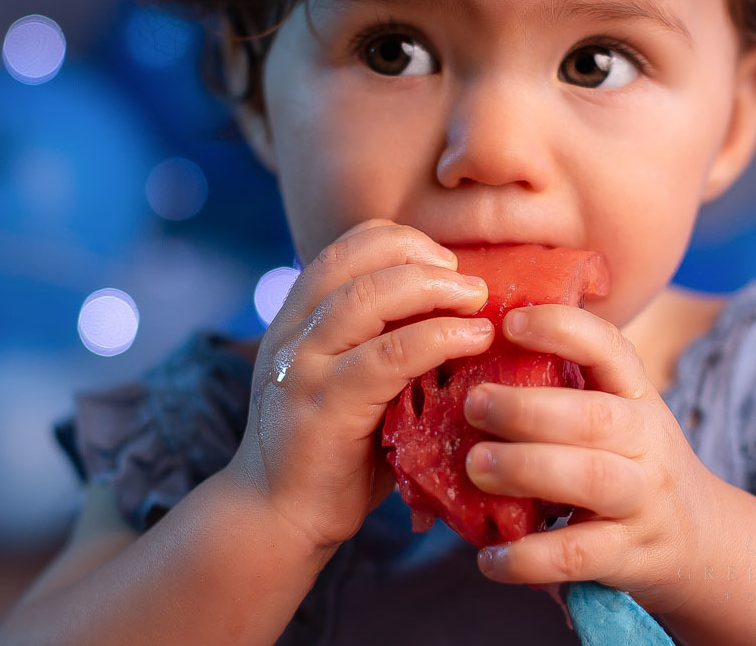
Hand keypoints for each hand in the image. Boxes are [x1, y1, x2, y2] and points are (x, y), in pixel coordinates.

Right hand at [224, 218, 495, 551]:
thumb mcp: (351, 379)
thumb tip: (463, 309)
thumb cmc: (334, 448)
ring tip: (478, 302)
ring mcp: (303, 366)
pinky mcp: (325, 407)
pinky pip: (387, 357)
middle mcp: (293, 331)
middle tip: (473, 284)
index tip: (447, 263)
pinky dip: (437, 338)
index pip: (348, 246)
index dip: (404, 242)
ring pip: (369, 298)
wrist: (277, 515)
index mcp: (298, 315)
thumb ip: (384, 341)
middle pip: (360, 261)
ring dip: (435, 289)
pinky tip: (472, 341)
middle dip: (425, 259)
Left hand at [462, 303, 716, 613]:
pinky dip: (528, 557)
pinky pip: (577, 555)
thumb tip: (469, 360)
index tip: (510, 323)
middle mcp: (646, 441)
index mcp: (637, 395)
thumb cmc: (633, 464)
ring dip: (527, 468)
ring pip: (591, 478)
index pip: (610, 348)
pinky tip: (488, 559)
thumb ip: (564, 392)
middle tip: (474, 404)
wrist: (702, 540)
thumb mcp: (618, 416)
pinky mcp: (630, 554)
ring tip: (476, 466)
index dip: (562, 328)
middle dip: (527, 408)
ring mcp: (643, 500)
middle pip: (594, 416)